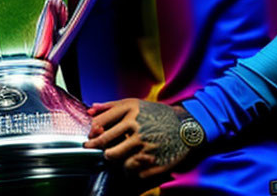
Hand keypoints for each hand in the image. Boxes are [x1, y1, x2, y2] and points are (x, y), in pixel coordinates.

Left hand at [84, 99, 198, 180]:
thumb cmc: (158, 115)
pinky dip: (131, 169)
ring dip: (116, 159)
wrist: (187, 127)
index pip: (99, 123)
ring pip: (115, 159)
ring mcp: (144, 145)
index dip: (92, 133)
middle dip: (100, 149)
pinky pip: (131, 171)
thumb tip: (90, 110)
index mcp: (130, 110)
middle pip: (104, 144)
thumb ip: (111, 106)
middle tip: (104, 150)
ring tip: (122, 156)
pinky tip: (137, 162)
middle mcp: (136, 127)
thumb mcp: (136, 104)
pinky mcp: (152, 161)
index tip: (91, 138)